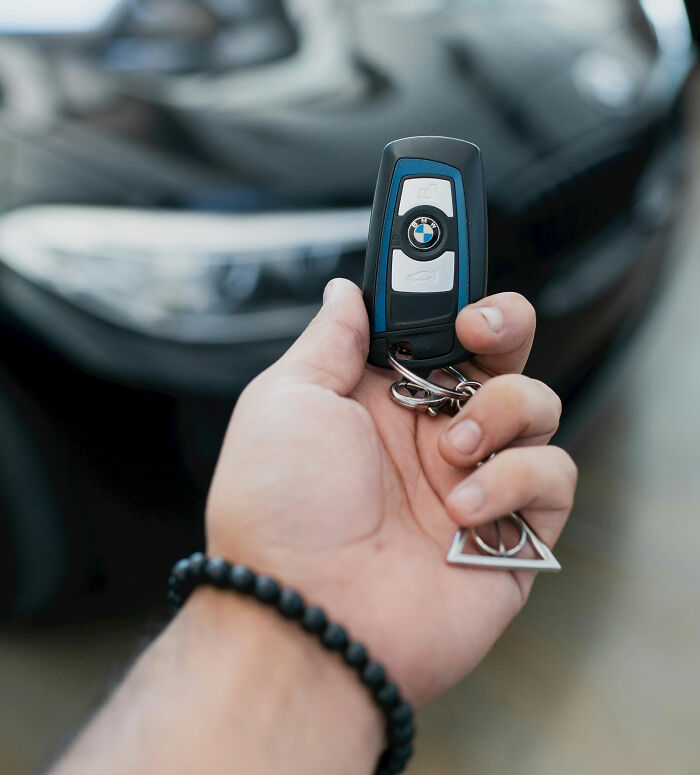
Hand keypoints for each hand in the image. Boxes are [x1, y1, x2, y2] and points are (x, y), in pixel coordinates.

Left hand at [206, 279, 576, 704]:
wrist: (305, 616)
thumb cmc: (280, 510)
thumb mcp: (285, 400)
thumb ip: (328, 340)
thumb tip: (346, 293)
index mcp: (382, 401)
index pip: (439, 334)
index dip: (455, 305)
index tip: (452, 298)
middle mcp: (431, 436)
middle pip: (500, 358)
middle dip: (504, 328)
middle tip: (477, 335)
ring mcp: (474, 480)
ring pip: (537, 406)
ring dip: (502, 411)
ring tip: (450, 451)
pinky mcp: (511, 531)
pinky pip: (553, 475)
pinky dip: (517, 478)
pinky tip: (464, 509)